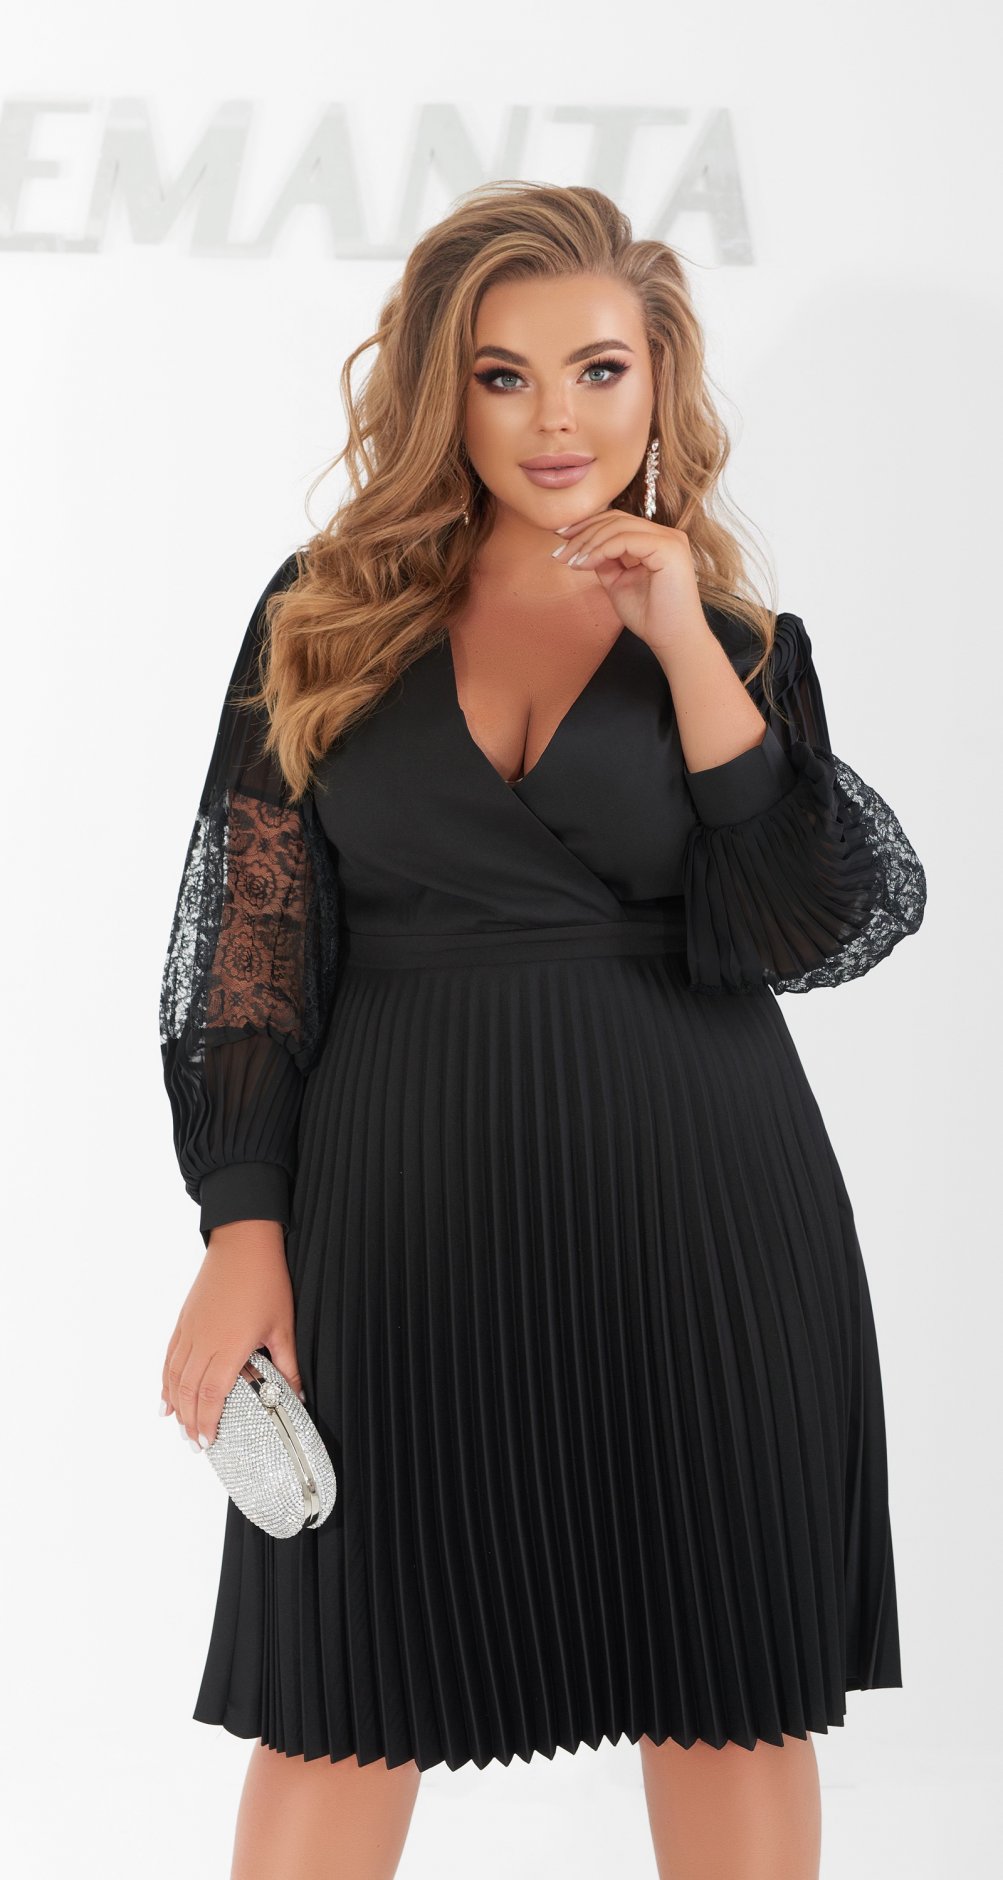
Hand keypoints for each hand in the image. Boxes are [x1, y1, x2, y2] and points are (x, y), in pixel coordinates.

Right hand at [160, 1221, 304, 1451]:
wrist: (243, 1241)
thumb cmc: (265, 1280)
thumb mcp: (283, 1326)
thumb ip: (288, 1366)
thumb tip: (298, 1396)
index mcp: (229, 1347)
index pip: (212, 1395)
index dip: (207, 1421)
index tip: (208, 1443)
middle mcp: (204, 1342)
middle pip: (189, 1391)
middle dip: (190, 1421)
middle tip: (194, 1444)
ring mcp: (190, 1330)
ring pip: (174, 1377)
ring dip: (175, 1405)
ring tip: (179, 1427)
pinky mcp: (184, 1320)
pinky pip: (170, 1357)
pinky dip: (165, 1380)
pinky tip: (165, 1396)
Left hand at [550, 508, 700, 646]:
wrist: (673, 641)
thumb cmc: (650, 617)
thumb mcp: (618, 582)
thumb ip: (604, 561)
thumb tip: (581, 546)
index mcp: (657, 540)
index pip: (618, 521)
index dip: (587, 527)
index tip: (561, 540)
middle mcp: (667, 534)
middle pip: (616, 519)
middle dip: (582, 533)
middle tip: (559, 552)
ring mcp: (670, 540)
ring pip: (618, 527)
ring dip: (588, 543)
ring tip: (570, 561)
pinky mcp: (669, 548)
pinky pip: (625, 540)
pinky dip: (601, 550)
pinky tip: (585, 564)